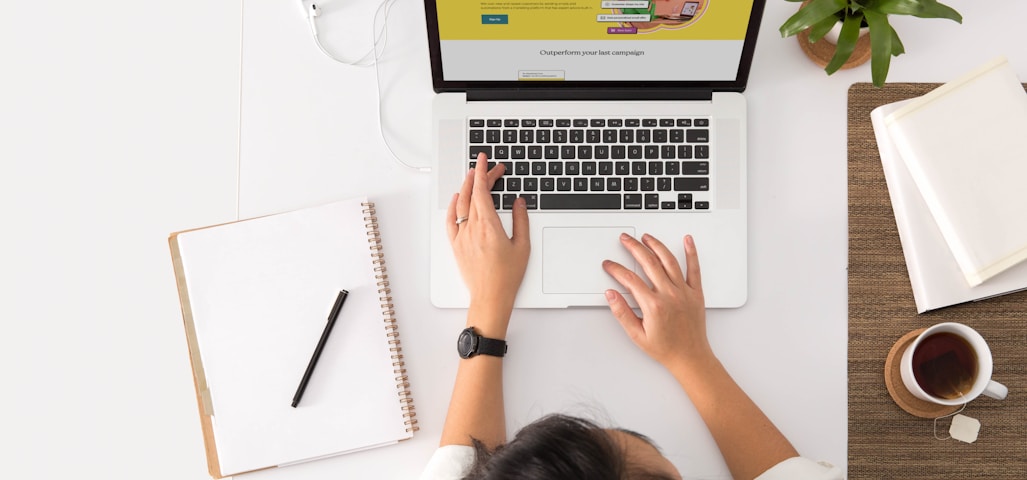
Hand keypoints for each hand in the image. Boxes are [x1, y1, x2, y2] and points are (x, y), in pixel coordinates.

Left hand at [446, 152, 530, 315]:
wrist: (490, 296)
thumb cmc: (507, 276)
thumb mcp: (522, 246)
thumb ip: (521, 220)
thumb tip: (519, 202)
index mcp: (489, 226)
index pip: (482, 191)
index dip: (483, 173)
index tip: (485, 161)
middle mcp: (473, 229)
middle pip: (472, 194)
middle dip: (479, 176)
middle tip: (487, 167)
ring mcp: (462, 236)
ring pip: (460, 204)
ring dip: (466, 187)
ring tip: (472, 176)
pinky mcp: (456, 245)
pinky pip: (451, 220)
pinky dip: (453, 206)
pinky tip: (457, 198)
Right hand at [602, 234, 711, 369]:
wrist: (690, 357)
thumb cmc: (666, 349)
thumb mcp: (637, 335)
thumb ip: (622, 313)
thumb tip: (611, 295)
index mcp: (653, 306)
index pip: (630, 279)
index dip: (616, 269)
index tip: (609, 264)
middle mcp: (669, 295)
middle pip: (648, 263)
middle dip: (634, 247)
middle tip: (625, 239)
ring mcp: (684, 292)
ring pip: (669, 261)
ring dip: (656, 245)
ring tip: (646, 237)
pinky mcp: (696, 293)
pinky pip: (694, 269)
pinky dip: (691, 253)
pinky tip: (687, 240)